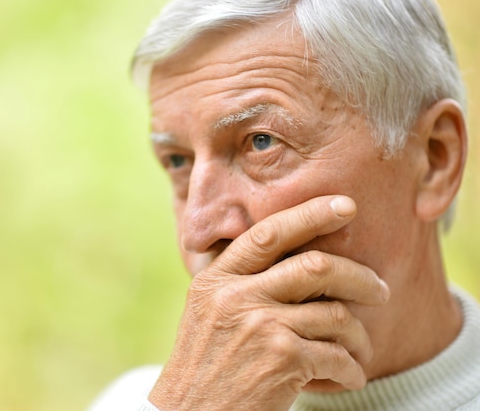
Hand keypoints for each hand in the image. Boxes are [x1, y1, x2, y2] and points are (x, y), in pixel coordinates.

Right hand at [148, 195, 389, 410]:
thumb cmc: (204, 364)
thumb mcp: (207, 311)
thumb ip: (238, 282)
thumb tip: (292, 256)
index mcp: (216, 280)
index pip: (268, 234)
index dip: (310, 215)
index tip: (345, 206)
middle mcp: (237, 296)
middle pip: (315, 267)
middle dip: (358, 276)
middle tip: (379, 289)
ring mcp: (261, 326)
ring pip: (335, 314)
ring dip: (359, 336)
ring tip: (359, 350)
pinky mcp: (282, 360)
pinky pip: (337, 355)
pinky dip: (351, 369)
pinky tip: (348, 378)